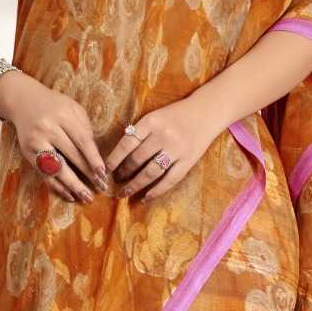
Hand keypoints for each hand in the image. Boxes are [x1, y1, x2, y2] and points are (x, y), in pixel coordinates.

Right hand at [0, 70, 108, 204]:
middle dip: (87, 174)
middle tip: (100, 187)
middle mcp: (47, 128)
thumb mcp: (73, 109)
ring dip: (73, 185)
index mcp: (63, 115)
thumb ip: (85, 129)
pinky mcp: (27, 153)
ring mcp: (35, 142)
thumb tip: (96, 158)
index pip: (82, 140)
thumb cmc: (55, 106)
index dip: (93, 159)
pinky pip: (44, 174)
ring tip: (86, 197)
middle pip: (70, 156)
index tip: (103, 173)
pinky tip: (69, 195)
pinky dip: (57, 186)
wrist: (24, 101)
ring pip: (56, 169)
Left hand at [105, 95, 220, 201]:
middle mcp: (163, 136)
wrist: (206, 112)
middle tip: (115, 181)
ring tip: (125, 192)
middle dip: (123, 173)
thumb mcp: (155, 117)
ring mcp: (176, 150)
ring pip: (151, 173)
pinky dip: (156, 191)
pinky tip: (145, 198)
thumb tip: (119, 156)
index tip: (104, 169)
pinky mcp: (188, 161)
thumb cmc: (176, 115)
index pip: (126, 143)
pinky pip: (169, 180)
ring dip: (135, 184)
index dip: (113, 159)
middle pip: (137, 159)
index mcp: (151, 122)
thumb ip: (140, 132)